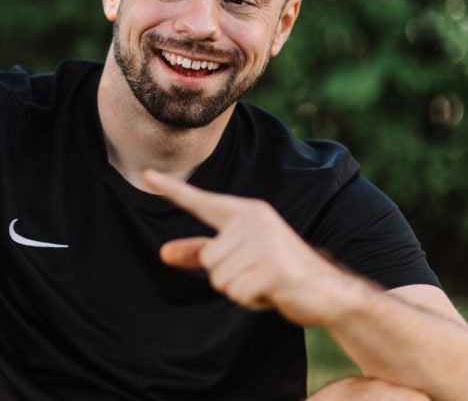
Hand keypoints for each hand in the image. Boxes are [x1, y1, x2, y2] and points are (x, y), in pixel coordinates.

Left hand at [143, 170, 357, 326]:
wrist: (330, 291)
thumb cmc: (279, 270)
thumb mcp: (239, 257)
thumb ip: (200, 253)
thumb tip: (163, 253)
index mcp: (245, 213)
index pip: (201, 202)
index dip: (172, 190)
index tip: (146, 175)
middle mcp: (253, 221)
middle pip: (209, 260)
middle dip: (230, 277)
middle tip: (261, 273)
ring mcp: (264, 243)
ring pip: (221, 280)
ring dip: (242, 291)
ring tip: (269, 281)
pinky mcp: (272, 268)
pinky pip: (238, 293)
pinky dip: (253, 301)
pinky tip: (275, 292)